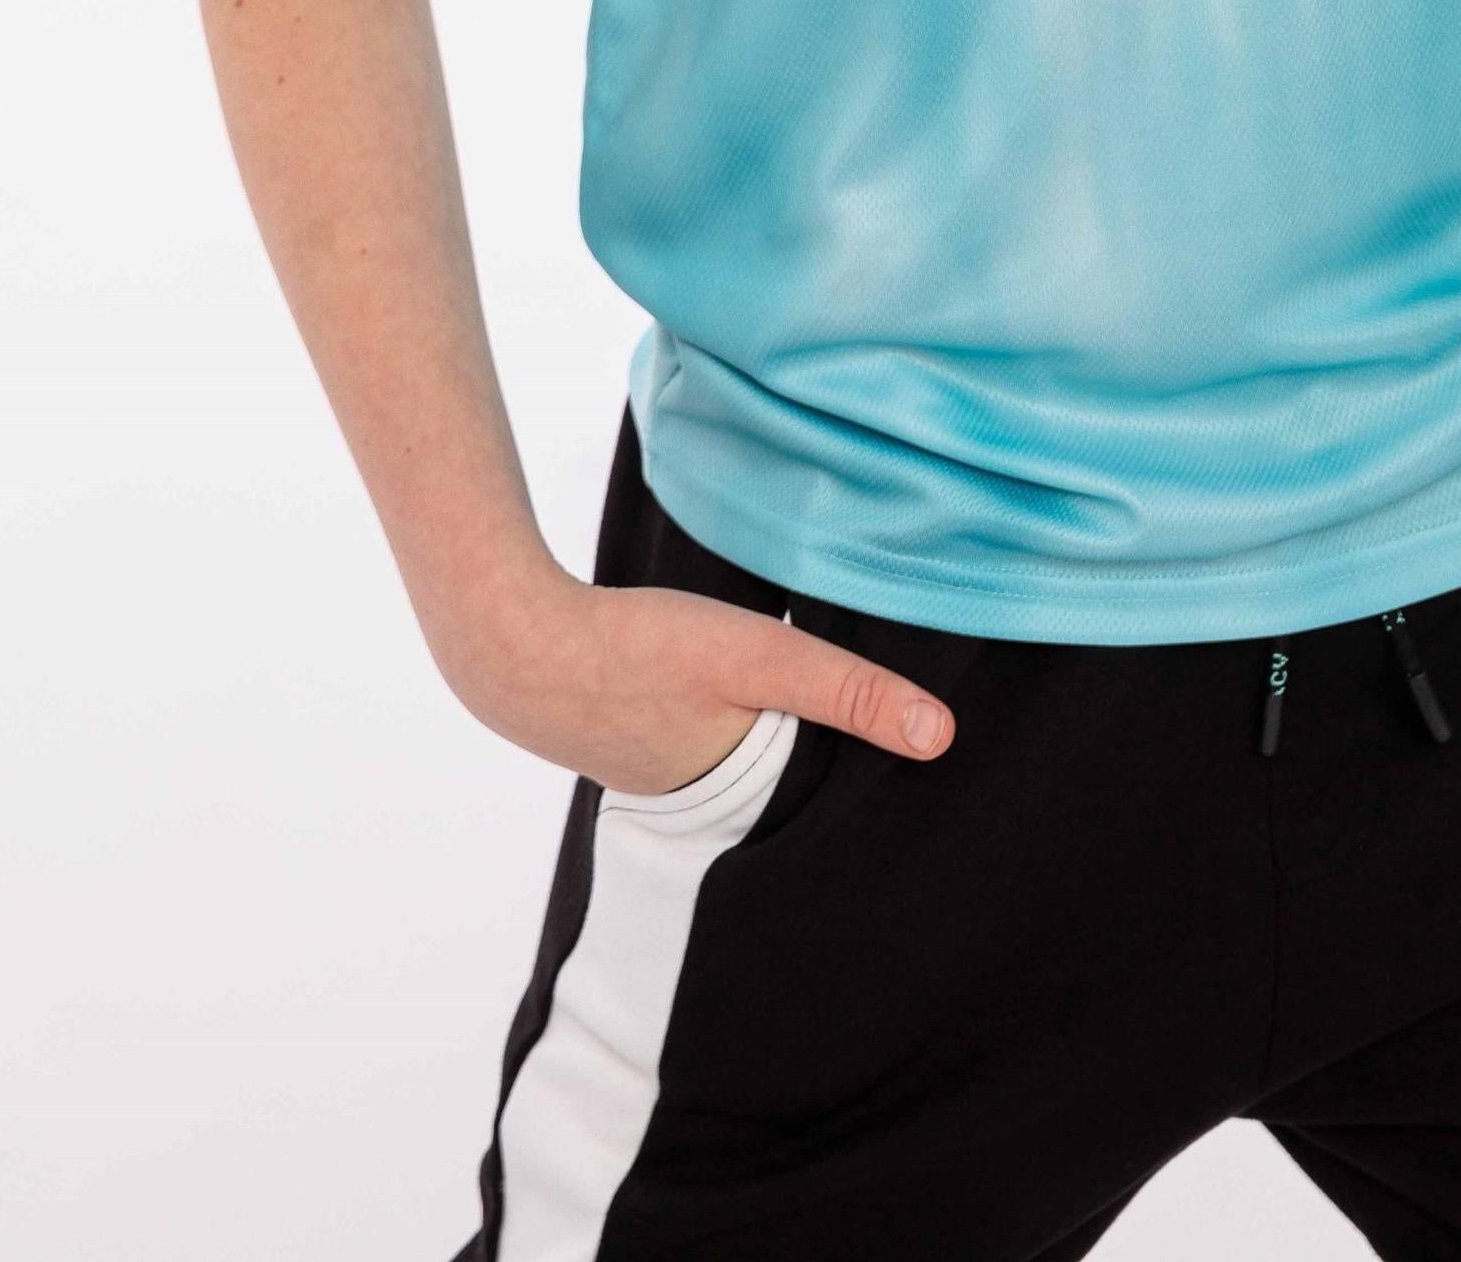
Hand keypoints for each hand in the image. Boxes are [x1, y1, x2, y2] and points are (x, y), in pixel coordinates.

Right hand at [446, 565, 956, 796]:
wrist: (516, 646)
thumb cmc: (640, 651)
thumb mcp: (757, 657)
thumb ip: (847, 691)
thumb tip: (943, 738)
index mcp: (753, 807)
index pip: (839, 804)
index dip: (880, 782)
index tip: (937, 778)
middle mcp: (716, 815)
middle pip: (799, 792)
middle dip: (837, 772)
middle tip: (900, 750)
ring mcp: (673, 785)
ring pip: (755, 770)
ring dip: (781, 745)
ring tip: (828, 723)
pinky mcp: (643, 749)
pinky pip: (711, 748)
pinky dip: (732, 729)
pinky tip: (738, 701)